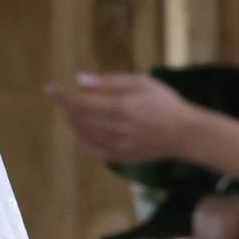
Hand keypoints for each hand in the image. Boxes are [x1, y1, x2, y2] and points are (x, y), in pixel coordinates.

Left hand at [46, 73, 198, 164]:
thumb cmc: (166, 103)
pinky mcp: (122, 157)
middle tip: (63, 98)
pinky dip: (83, 139)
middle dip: (67, 108)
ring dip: (73, 122)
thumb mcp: (142, 83)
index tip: (51, 88)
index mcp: (123, 108)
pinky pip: (93, 149)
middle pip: (80, 119)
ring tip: (73, 112)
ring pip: (84, 135)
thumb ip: (111, 82)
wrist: (187, 134)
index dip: (63, 96)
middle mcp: (119, 129)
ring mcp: (120, 146)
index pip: (82, 102)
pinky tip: (82, 131)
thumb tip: (80, 80)